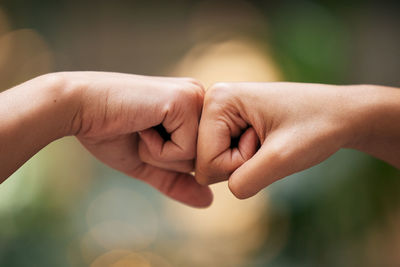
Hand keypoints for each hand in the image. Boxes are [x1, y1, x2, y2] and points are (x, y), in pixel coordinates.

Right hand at [65, 72, 211, 206]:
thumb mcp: (148, 162)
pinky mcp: (184, 100)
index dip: (171, 162)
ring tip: (141, 128)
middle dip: (168, 160)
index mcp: (193, 109)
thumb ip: (177, 181)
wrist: (79, 108)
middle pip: (204, 159)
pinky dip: (158, 149)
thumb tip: (209, 201)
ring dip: (162, 155)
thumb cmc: (110, 132)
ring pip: (198, 157)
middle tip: (141, 133)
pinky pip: (186, 149)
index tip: (145, 136)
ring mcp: (195, 97)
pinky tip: (142, 125)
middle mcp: (200, 98)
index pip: (203, 157)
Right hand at [195, 82, 399, 198]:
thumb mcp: (282, 158)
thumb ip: (244, 180)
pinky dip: (248, 157)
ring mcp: (222, 111)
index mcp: (218, 100)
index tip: (267, 143)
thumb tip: (221, 188)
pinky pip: (226, 155)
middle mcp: (214, 101)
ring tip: (270, 140)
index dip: (239, 165)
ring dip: (246, 161)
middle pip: (206, 162)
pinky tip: (266, 140)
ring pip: (216, 161)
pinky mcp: (232, 121)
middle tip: (269, 142)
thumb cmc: (317, 128)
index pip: (205, 161)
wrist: (342, 114)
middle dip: (240, 164)